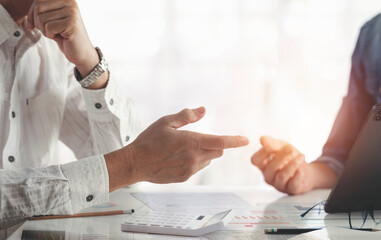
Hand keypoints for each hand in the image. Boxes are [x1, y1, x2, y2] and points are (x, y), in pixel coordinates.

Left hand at [26, 0, 99, 78]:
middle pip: (38, 8)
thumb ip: (41, 10)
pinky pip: (48, 27)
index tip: (38, 25)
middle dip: (39, 23)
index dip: (32, 15)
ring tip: (58, 33)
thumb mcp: (52, 19)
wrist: (82, 52)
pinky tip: (62, 37)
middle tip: (51, 30)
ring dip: (46, 31)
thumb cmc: (65, 36)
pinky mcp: (71, 23)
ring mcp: (71, 12)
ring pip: (41, 19)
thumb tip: (25, 13)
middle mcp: (70, 2)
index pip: (38, 1)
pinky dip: (51, 35)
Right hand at [105, 107, 248, 189]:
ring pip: (208, 160)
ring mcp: (190, 169)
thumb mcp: (166, 122)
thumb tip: (203, 110)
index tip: (245, 140)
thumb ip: (187, 116)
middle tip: (196, 139)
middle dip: (214, 145)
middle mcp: (194, 157)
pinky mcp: (185, 177)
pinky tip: (177, 158)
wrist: (135, 163)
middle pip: (217, 151)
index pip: (220, 142)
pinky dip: (194, 162)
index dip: (235, 141)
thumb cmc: (149, 140)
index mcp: (191, 142)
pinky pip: (198, 168)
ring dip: (203, 154)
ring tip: (181, 149)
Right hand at [251, 136, 312, 194]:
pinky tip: (301, 169)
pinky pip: (293, 184)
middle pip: (270, 168)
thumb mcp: (282, 147)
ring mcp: (279, 185)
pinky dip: (299, 175)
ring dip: (293, 164)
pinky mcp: (291, 190)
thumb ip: (272, 143)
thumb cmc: (290, 159)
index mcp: (263, 166)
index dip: (264, 151)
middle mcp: (268, 177)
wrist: (307, 171)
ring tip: (301, 156)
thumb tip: (262, 139)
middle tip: (292, 150)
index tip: (275, 145)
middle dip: (283, 156)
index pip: (255, 160)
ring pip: (282, 175)